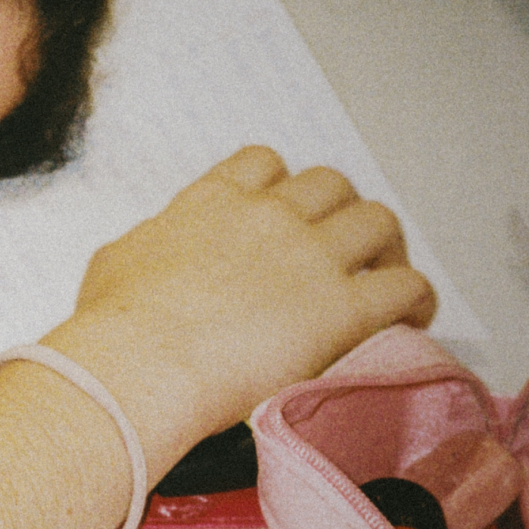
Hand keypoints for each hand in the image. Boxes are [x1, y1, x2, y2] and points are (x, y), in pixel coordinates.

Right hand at [62, 146, 436, 469]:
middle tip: (342, 249)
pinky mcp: (342, 307)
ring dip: (385, 246)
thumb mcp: (117, 262)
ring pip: (378, 221)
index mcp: (211, 203)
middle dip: (341, 213)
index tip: (286, 213)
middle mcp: (267, 216)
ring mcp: (310, 257)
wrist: (139, 364)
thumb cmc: (113, 329)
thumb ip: (152, 245)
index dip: (284, 187)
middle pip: (331, 185)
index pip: (263, 164)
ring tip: (385, 277)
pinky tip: (409, 317)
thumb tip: (156, 254)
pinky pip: (405, 286)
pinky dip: (415, 298)